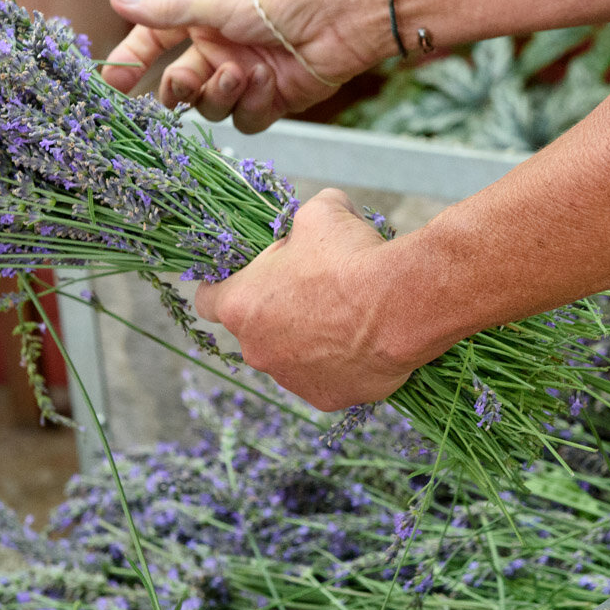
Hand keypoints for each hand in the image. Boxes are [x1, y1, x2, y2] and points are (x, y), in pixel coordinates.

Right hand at [100, 0, 377, 132]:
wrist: (337, 18)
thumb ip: (162, 9)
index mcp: (201, 18)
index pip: (155, 41)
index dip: (132, 61)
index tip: (112, 85)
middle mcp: (220, 48)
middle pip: (179, 85)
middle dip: (177, 89)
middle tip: (182, 84)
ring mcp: (244, 77)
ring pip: (210, 107)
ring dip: (219, 93)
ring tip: (240, 73)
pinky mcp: (271, 100)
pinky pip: (244, 119)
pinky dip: (252, 103)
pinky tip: (269, 81)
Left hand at [194, 189, 416, 410]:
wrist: (401, 304)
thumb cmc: (351, 256)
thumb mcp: (321, 214)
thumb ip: (305, 218)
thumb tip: (323, 210)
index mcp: (241, 306)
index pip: (208, 302)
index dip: (223, 287)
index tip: (242, 280)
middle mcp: (257, 350)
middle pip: (255, 332)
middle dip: (276, 314)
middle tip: (311, 292)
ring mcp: (291, 379)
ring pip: (289, 358)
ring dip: (307, 342)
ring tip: (344, 318)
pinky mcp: (327, 399)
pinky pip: (326, 379)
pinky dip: (340, 365)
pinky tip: (363, 343)